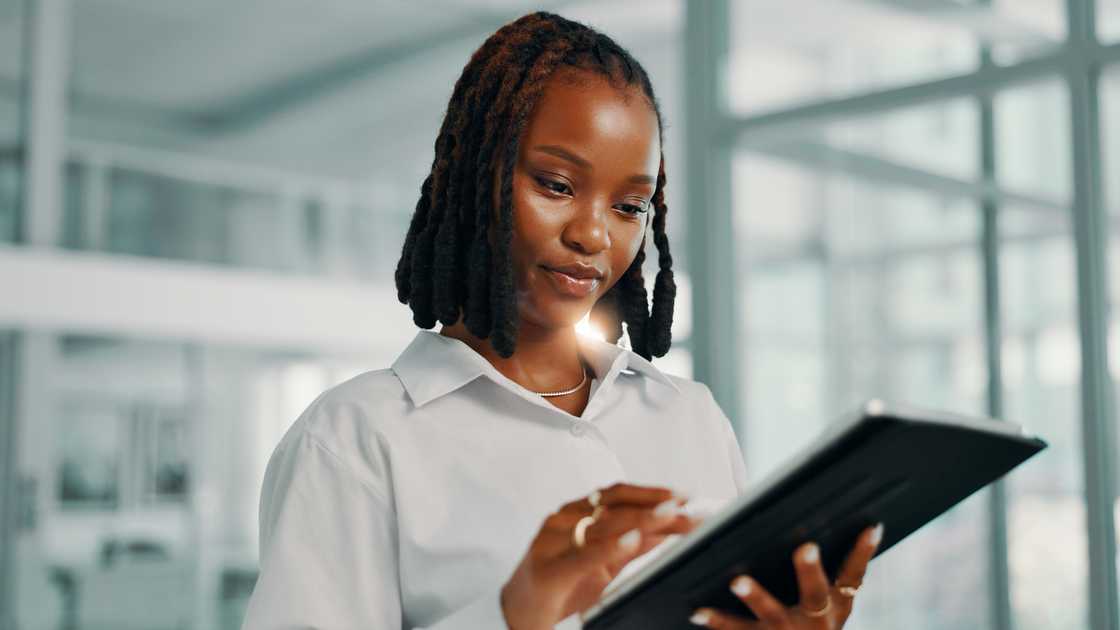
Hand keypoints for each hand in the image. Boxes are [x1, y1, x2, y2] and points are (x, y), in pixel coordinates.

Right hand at [500, 483, 699, 629]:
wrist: (516, 615)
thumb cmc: (558, 585)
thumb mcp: (601, 563)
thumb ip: (631, 546)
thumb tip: (668, 530)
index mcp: (574, 514)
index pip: (616, 494)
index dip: (650, 492)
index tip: (683, 496)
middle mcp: (562, 521)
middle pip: (612, 504)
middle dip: (653, 504)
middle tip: (685, 507)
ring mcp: (551, 542)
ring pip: (600, 524)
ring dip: (641, 520)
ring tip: (669, 516)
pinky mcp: (548, 570)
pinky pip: (582, 555)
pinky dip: (610, 546)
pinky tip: (631, 540)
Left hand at [688, 523, 883, 628]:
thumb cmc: (811, 627)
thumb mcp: (830, 607)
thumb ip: (826, 574)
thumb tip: (827, 519)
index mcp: (836, 606)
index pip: (854, 575)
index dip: (863, 551)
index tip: (871, 526)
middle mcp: (816, 621)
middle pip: (816, 593)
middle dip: (810, 570)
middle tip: (804, 548)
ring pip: (773, 614)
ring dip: (756, 597)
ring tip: (738, 581)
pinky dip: (718, 621)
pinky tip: (698, 610)